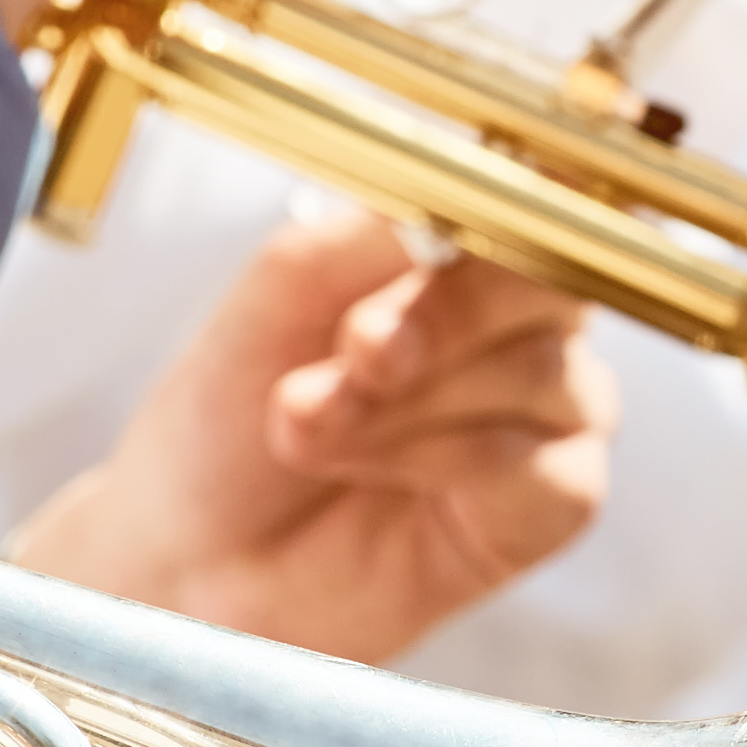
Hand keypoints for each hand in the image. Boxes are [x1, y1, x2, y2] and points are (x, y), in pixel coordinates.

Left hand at [10, 209, 615, 665]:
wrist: (192, 552)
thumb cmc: (232, 417)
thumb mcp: (280, 292)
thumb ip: (367, 234)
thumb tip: (449, 208)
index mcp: (472, 243)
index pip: (538, 195)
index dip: (503, 208)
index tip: (428, 235)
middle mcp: (527, 319)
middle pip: (555, 282)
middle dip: (441, 315)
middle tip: (352, 353)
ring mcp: (553, 410)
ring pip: (539, 377)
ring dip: (406, 405)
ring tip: (304, 428)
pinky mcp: (555, 504)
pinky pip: (546, 471)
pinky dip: (445, 464)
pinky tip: (368, 474)